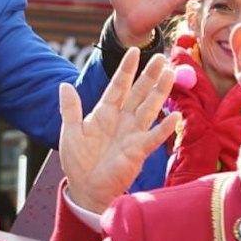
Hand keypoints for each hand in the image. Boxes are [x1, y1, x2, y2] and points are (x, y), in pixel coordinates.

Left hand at [58, 47, 178, 217]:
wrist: (86, 189)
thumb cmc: (79, 161)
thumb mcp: (71, 132)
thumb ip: (70, 109)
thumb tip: (64, 85)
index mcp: (105, 112)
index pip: (118, 86)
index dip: (126, 69)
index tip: (134, 51)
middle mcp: (122, 120)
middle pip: (138, 93)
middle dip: (149, 76)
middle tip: (161, 58)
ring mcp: (132, 134)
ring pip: (149, 108)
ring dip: (160, 93)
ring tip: (170, 75)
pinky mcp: (138, 151)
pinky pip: (153, 137)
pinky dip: (164, 128)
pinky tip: (176, 116)